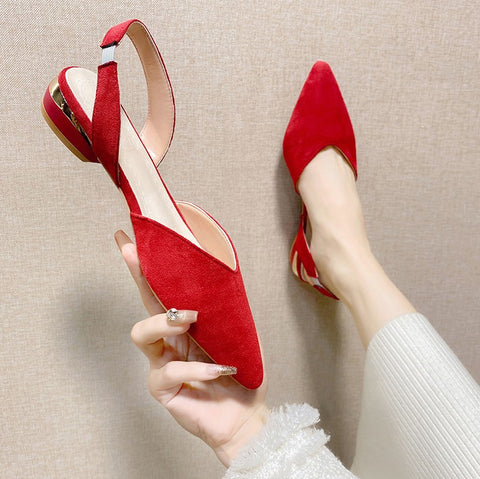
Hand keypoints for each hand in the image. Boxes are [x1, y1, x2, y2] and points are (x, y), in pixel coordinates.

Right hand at [114, 230, 267, 466]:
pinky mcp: (162, 388)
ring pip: (142, 333)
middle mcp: (168, 340)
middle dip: (137, 276)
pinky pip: (171, 370)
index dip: (144, 267)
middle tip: (135, 255)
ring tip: (189, 321)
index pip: (162, 291)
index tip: (127, 239)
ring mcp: (161, 363)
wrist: (246, 414)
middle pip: (143, 303)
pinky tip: (218, 370)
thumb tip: (224, 275)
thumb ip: (229, 309)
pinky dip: (198, 368)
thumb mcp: (240, 334)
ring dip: (165, 321)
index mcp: (185, 325)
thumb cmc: (242, 373)